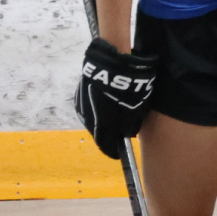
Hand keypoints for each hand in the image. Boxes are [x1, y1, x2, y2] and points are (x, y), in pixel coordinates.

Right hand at [75, 38, 157, 158]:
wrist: (112, 62)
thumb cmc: (129, 87)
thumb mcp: (137, 109)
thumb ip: (131, 125)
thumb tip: (127, 133)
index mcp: (102, 126)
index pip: (106, 145)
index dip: (113, 150)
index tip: (119, 153)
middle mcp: (88, 119)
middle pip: (98, 133)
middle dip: (109, 135)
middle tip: (120, 133)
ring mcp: (82, 106)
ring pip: (92, 120)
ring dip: (103, 121)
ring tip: (115, 117)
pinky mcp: (79, 94)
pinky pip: (89, 109)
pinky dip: (98, 110)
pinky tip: (107, 105)